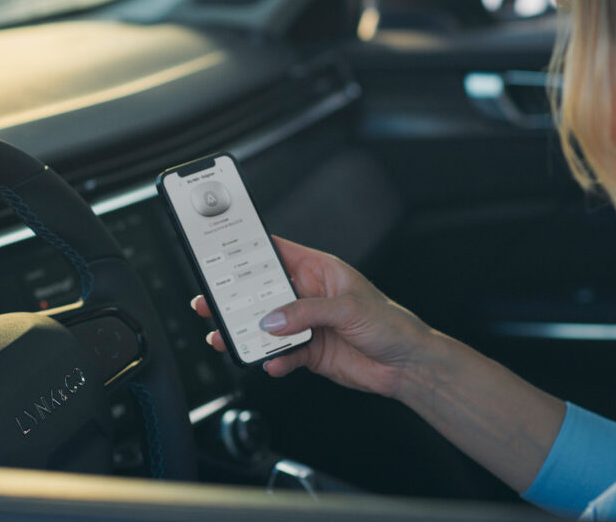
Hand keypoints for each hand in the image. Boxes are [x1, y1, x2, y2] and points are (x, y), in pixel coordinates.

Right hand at [192, 236, 433, 397]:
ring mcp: (307, 324)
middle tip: (209, 302)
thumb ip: (308, 312)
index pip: (278, 253)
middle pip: (263, 293)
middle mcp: (309, 295)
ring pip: (267, 326)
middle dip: (235, 298)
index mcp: (319, 271)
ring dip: (246, 333)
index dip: (250, 250)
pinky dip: (274, 360)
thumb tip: (274, 318)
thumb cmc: (389, 323)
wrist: (406, 365)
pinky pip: (282, 354)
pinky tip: (273, 363)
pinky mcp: (309, 351)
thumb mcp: (349, 308)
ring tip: (226, 338)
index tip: (222, 252)